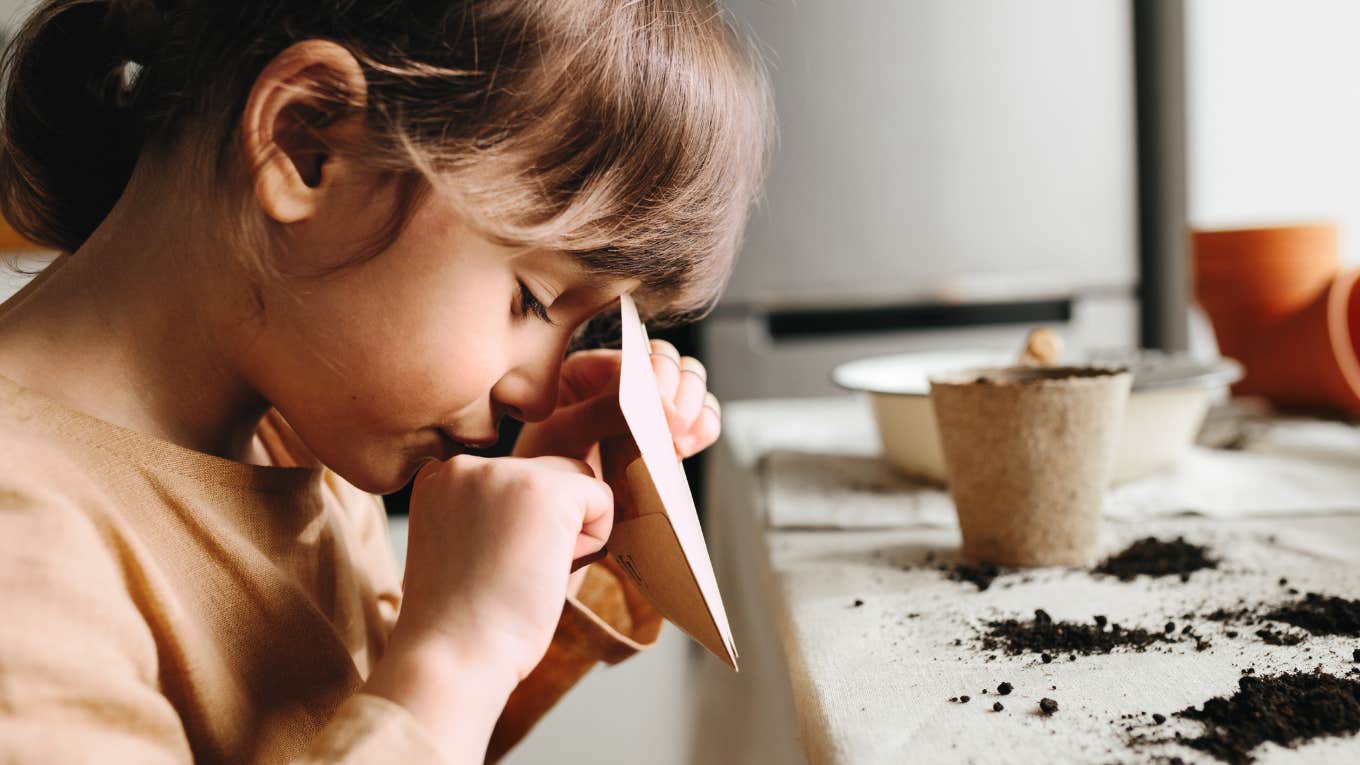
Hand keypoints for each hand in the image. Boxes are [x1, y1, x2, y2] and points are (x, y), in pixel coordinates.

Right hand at [365, 455, 611, 760]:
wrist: (453, 654)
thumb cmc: (465, 619)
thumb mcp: (467, 541)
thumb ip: (499, 508)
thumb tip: (567, 483)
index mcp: (440, 476)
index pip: (513, 478)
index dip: (519, 527)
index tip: (487, 567)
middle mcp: (467, 463)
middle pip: (549, 473)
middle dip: (549, 522)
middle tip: (511, 573)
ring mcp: (504, 471)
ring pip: (577, 482)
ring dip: (571, 529)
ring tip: (529, 570)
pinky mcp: (546, 489)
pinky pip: (601, 499)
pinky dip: (593, 540)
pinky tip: (550, 569)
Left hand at [513, 339, 722, 462]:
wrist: (551, 509)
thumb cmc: (544, 466)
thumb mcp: (561, 434)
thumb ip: (600, 414)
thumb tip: (652, 403)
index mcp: (590, 371)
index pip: (633, 354)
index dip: (653, 372)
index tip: (660, 403)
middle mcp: (624, 384)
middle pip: (670, 363)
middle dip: (679, 389)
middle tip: (672, 422)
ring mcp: (650, 411)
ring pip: (691, 386)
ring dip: (695, 406)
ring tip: (679, 438)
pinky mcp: (667, 438)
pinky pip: (701, 421)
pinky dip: (704, 428)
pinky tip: (686, 447)